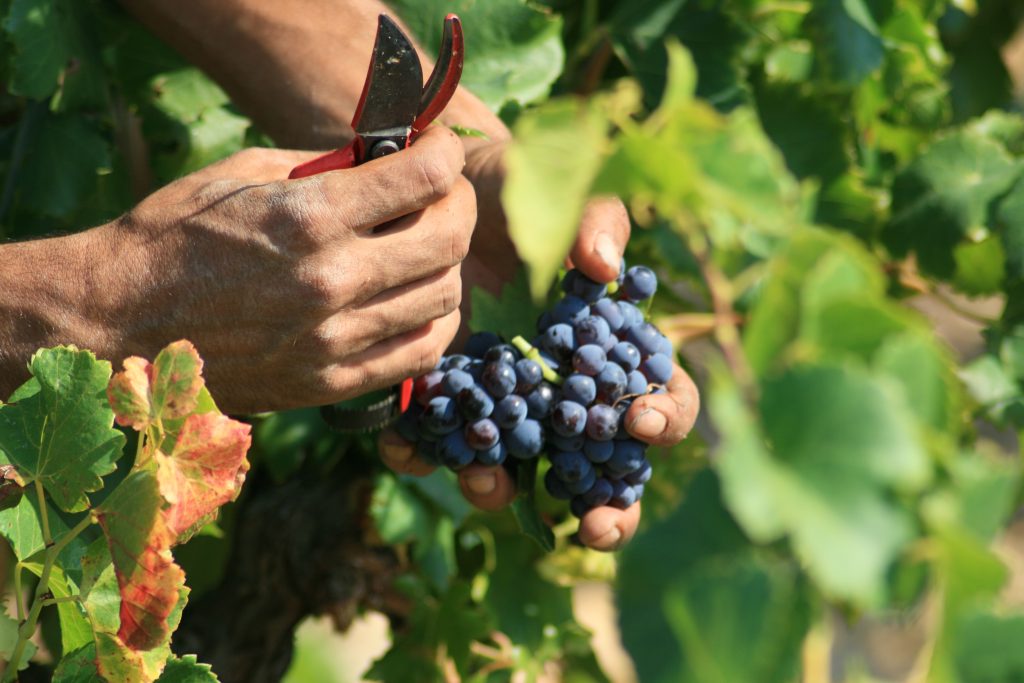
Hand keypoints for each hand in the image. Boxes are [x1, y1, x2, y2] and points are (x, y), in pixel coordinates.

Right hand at [79, 126, 474, 413]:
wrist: (117, 322)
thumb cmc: (173, 237)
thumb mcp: (243, 175)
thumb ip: (325, 168)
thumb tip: (386, 161)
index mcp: (307, 218)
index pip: (424, 179)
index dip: (447, 154)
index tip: (441, 148)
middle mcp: (330, 281)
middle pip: (449, 239)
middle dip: (459, 205)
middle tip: (443, 196)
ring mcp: (333, 341)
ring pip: (444, 299)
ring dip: (449, 265)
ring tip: (426, 249)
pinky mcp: (329, 383)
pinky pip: (420, 354)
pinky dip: (436, 322)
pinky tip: (417, 301)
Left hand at [378, 138, 700, 551]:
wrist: (438, 188)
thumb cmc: (519, 187)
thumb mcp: (560, 191)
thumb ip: (596, 219)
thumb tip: (604, 265)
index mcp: (608, 348)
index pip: (657, 395)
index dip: (662, 415)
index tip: (639, 418)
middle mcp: (559, 388)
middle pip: (598, 466)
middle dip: (606, 508)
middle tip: (597, 529)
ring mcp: (499, 400)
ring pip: (515, 470)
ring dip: (505, 490)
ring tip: (488, 485)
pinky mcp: (441, 397)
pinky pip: (436, 442)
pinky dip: (423, 453)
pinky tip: (408, 447)